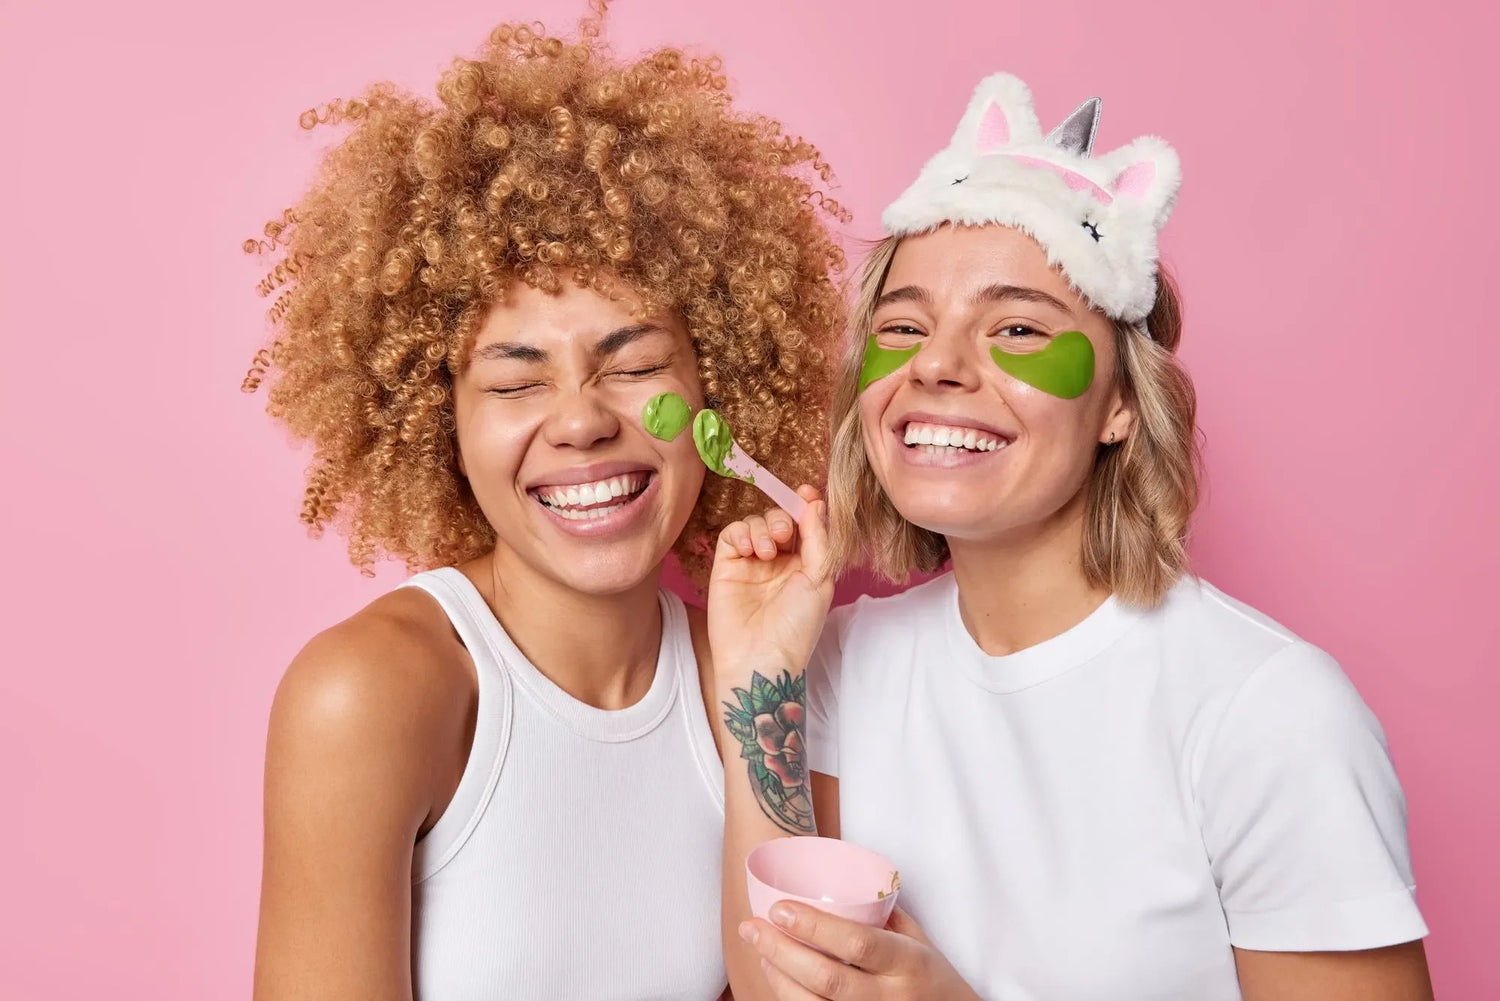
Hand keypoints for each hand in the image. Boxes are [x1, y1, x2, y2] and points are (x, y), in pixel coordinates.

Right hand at [708, 485, 833, 679]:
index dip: (805, 506)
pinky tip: (750, 549)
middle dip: (783, 518)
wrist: (761, 657)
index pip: (805, 526)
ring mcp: (751, 564)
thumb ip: (818, 539)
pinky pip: (732, 534)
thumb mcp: (819, 579)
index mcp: (805, 566)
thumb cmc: (796, 627)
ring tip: (766, 551)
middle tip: (784, 534)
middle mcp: (778, 562)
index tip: (807, 492)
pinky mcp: (726, 566)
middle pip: (779, 519)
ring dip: (763, 527)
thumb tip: (816, 503)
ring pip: (756, 523)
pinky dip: (742, 533)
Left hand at [738, 903, 981, 1000]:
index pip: (858, 944)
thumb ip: (880, 915)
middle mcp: (890, 997)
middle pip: (827, 979)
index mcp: (907, 962)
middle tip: (751, 926)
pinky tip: (775, 976)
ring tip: (759, 948)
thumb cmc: (932, 975)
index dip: (815, 927)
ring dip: (778, 977)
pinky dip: (789, 998)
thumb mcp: (918, 940)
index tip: (780, 908)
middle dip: (781, 951)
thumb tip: (833, 879)